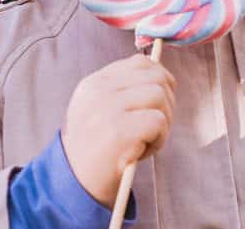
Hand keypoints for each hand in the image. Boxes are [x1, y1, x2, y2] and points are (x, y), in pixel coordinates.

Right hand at [61, 53, 175, 207]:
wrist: (77, 183)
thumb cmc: (97, 147)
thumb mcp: (100, 108)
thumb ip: (124, 89)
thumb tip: (163, 75)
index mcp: (94, 82)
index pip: (140, 62)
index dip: (160, 79)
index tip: (159, 101)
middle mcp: (98, 90)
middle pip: (156, 76)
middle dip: (167, 100)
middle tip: (157, 124)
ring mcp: (107, 108)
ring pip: (160, 96)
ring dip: (165, 121)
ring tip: (149, 138)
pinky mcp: (119, 130)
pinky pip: (159, 121)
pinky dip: (161, 138)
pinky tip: (146, 150)